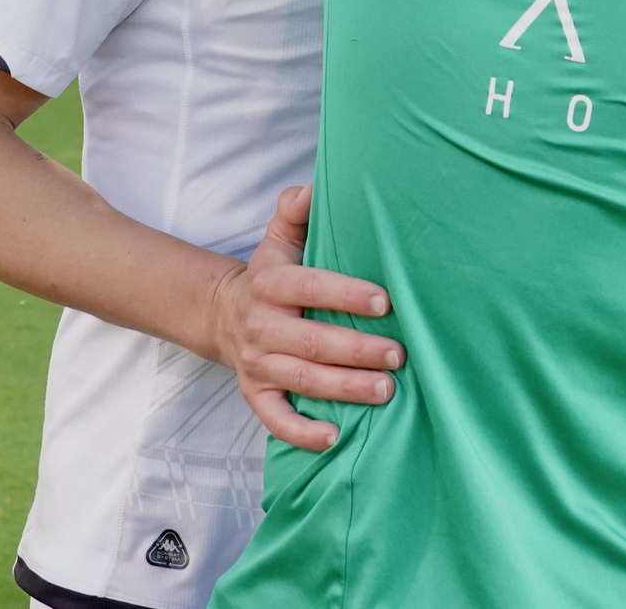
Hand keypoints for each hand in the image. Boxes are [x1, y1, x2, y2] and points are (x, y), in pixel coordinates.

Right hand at [209, 185, 405, 451]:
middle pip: (313, 342)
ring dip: (346, 389)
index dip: (347, 294)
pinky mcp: (256, 394)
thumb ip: (296, 210)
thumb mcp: (278, 237)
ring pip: (304, 381)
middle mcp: (262, 325)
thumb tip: (312, 186)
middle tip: (400, 354)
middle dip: (359, 350)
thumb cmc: (271, 273)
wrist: (224, 314)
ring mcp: (258, 364)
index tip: (386, 302)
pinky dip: (303, 433)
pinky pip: (276, 420)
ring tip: (387, 390)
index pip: (311, 287)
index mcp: (271, 283)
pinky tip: (336, 437)